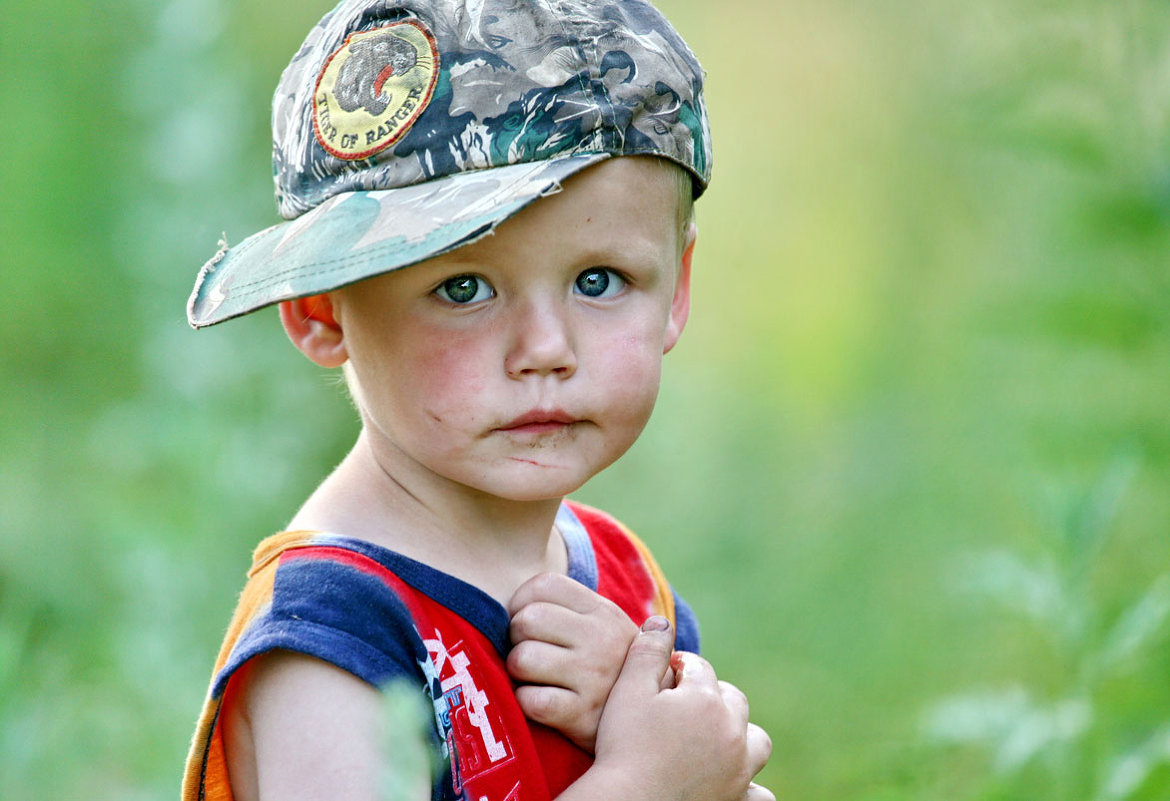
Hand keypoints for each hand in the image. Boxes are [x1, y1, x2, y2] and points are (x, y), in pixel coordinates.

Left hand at [507, 573, 638, 751]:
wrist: (653, 720)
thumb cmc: (612, 667)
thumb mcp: (606, 627)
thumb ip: (569, 609)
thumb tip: (511, 605)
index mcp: (603, 611)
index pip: (545, 584)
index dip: (522, 602)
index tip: (529, 624)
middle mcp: (601, 638)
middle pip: (526, 620)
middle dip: (517, 639)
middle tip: (533, 653)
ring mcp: (592, 676)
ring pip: (521, 659)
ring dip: (519, 673)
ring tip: (536, 678)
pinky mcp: (581, 714)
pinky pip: (530, 700)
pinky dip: (526, 702)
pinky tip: (542, 702)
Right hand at [590, 618, 773, 800]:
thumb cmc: (623, 746)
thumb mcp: (628, 689)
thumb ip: (648, 650)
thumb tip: (661, 620)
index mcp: (706, 699)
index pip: (699, 668)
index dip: (678, 668)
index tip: (660, 679)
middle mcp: (732, 732)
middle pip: (732, 699)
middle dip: (710, 695)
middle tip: (679, 706)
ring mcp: (739, 770)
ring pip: (755, 741)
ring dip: (739, 734)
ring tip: (713, 737)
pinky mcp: (736, 800)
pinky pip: (760, 794)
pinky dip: (751, 785)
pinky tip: (731, 779)